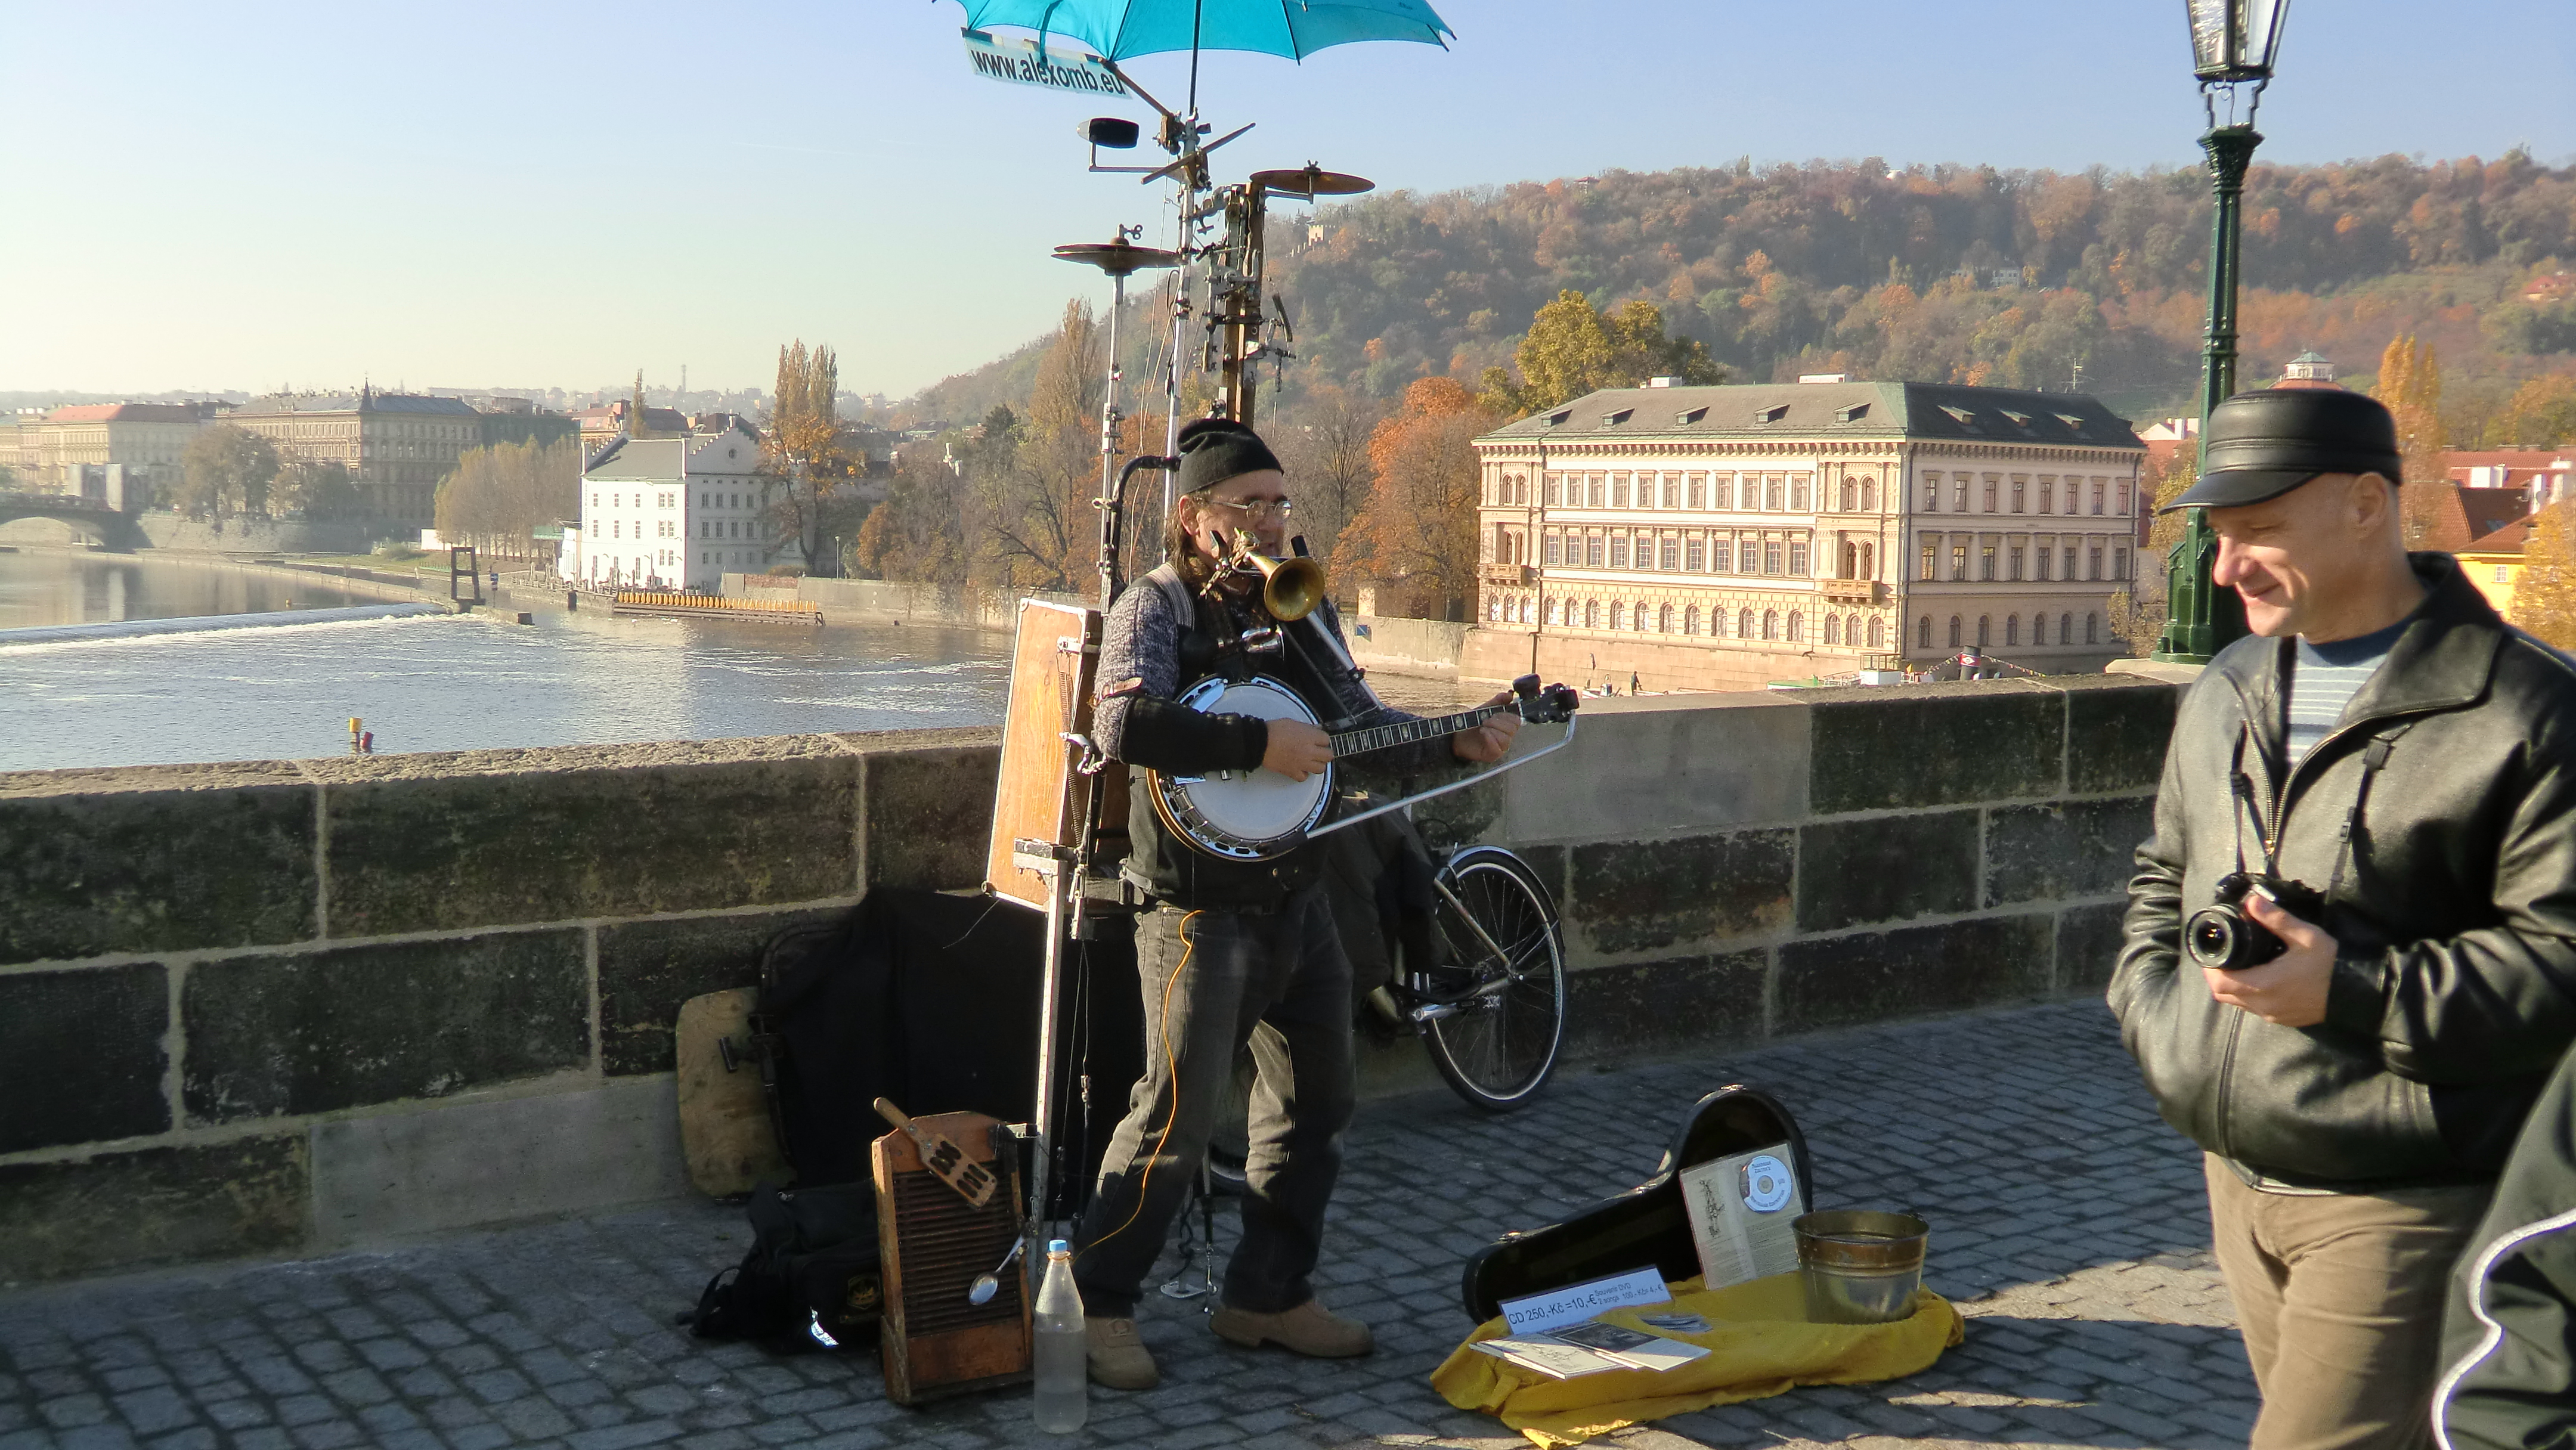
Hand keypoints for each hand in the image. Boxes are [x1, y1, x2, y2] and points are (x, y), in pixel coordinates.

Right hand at [1261, 718, 1332, 781]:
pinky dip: (1303, 774)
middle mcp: (1310, 751)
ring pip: (1320, 769)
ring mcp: (1303, 763)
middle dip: (1324, 753)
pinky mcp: (1293, 772)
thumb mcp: (1292, 722)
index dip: (1322, 740)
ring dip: (1317, 764)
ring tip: (1311, 761)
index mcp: (1310, 737)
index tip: (1319, 740)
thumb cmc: (1273, 731)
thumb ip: (1307, 727)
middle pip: (1328, 756)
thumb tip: (1316, 729)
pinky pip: (1304, 777)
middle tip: (1318, 751)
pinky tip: (1300, 768)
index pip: (1327, 740)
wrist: (1260, 743)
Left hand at [1452, 692, 1521, 762]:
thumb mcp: (1485, 708)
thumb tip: (1510, 694)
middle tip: (1485, 720)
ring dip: (1493, 730)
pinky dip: (1490, 738)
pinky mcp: (1493, 755)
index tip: (1493, 713)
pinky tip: (1483, 733)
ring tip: (1482, 728)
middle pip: (1513, 729)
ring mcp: (1500, 747)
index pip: (1517, 721)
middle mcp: (1506, 737)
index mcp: (1507, 725)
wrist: (1457, 733)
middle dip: (1498, 722)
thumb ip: (1498, 701)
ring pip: (1506, 739)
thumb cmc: (1472, 722)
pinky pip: (1498, 749)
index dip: (1507, 715)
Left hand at [2202, 892, 2334, 1027]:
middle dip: (2217, 976)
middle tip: (2222, 956)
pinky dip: (2247, 996)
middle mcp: (2263, 1004)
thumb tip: (2250, 901)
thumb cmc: (2331, 964)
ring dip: (2232, 987)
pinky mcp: (2283, 1020)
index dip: (2209, 968)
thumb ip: (2276, 919)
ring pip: (2238, 1004)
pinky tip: (2257, 978)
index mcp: (2263, 985)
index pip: (2220, 982)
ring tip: (2237, 965)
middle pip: (2223, 995)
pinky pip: (2254, 1009)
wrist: (2360, 993)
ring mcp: (2273, 1015)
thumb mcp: (2304, 936)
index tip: (2211, 952)